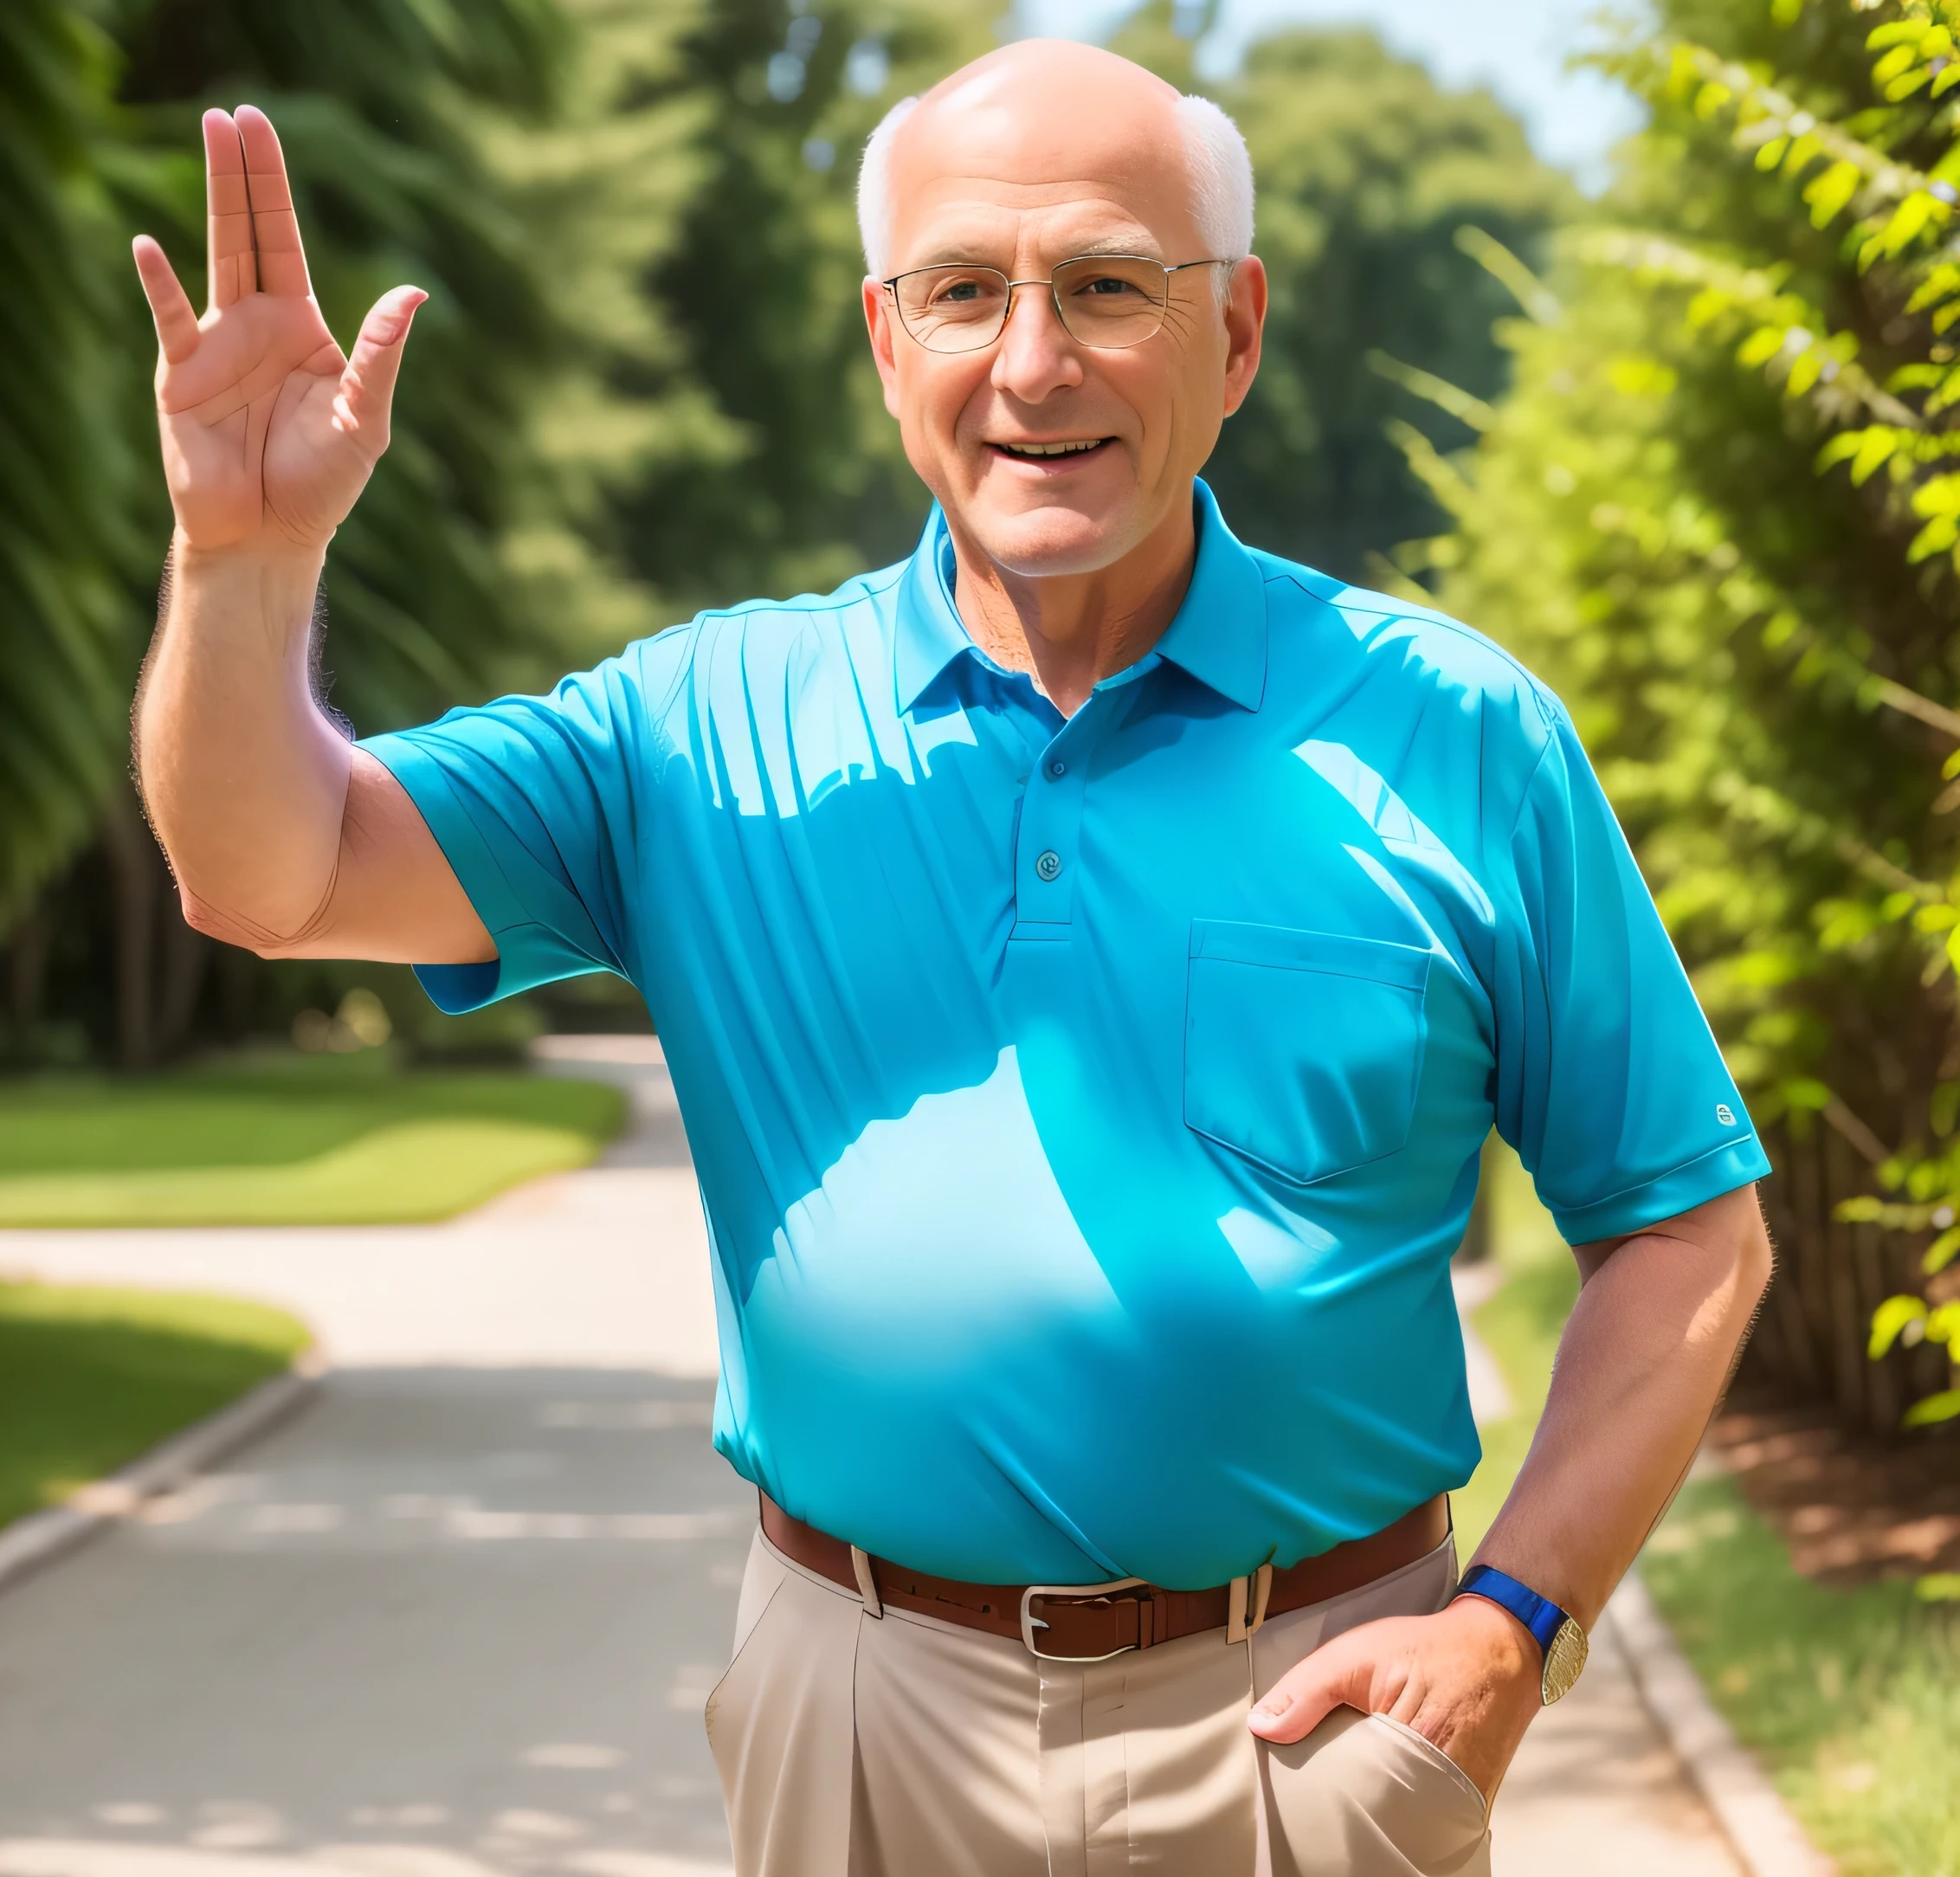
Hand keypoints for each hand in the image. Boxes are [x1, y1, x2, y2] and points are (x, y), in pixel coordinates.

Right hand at [132, 105, 425, 555]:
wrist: (269, 535)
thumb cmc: (320, 484)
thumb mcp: (364, 419)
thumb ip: (382, 355)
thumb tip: (415, 292)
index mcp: (301, 327)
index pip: (286, 240)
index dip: (275, 186)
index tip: (261, 128)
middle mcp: (255, 324)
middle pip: (247, 233)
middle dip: (241, 174)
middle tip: (230, 113)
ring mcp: (214, 344)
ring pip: (214, 257)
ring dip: (213, 200)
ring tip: (207, 138)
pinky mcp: (180, 375)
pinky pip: (172, 321)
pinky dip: (161, 286)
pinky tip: (152, 248)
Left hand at [1247, 1595, 1541, 1802]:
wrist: (1497, 1649)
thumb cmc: (1428, 1649)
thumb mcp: (1354, 1655)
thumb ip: (1305, 1691)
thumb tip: (1262, 1727)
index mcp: (1407, 1749)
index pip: (1348, 1794)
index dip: (1322, 1794)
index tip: (1299, 1793)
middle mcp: (1439, 1785)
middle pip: (1375, 1813)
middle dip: (1348, 1806)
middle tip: (1325, 1796)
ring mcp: (1458, 1798)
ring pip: (1400, 1820)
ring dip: (1376, 1807)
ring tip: (1354, 1794)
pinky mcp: (1469, 1801)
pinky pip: (1427, 1816)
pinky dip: (1403, 1805)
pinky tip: (1386, 1791)